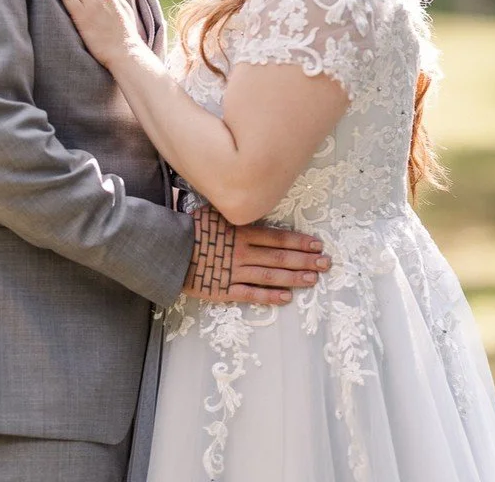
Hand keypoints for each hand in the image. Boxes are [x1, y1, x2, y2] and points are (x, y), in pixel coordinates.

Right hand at [184, 205, 330, 305]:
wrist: (167, 250)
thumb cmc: (191, 227)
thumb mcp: (215, 211)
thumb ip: (235, 209)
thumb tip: (249, 195)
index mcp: (243, 232)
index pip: (278, 238)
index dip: (300, 242)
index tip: (318, 245)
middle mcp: (244, 252)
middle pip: (281, 257)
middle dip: (306, 260)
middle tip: (326, 264)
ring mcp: (235, 272)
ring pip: (271, 275)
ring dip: (294, 277)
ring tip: (313, 280)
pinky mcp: (224, 290)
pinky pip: (251, 294)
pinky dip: (269, 296)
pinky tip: (286, 298)